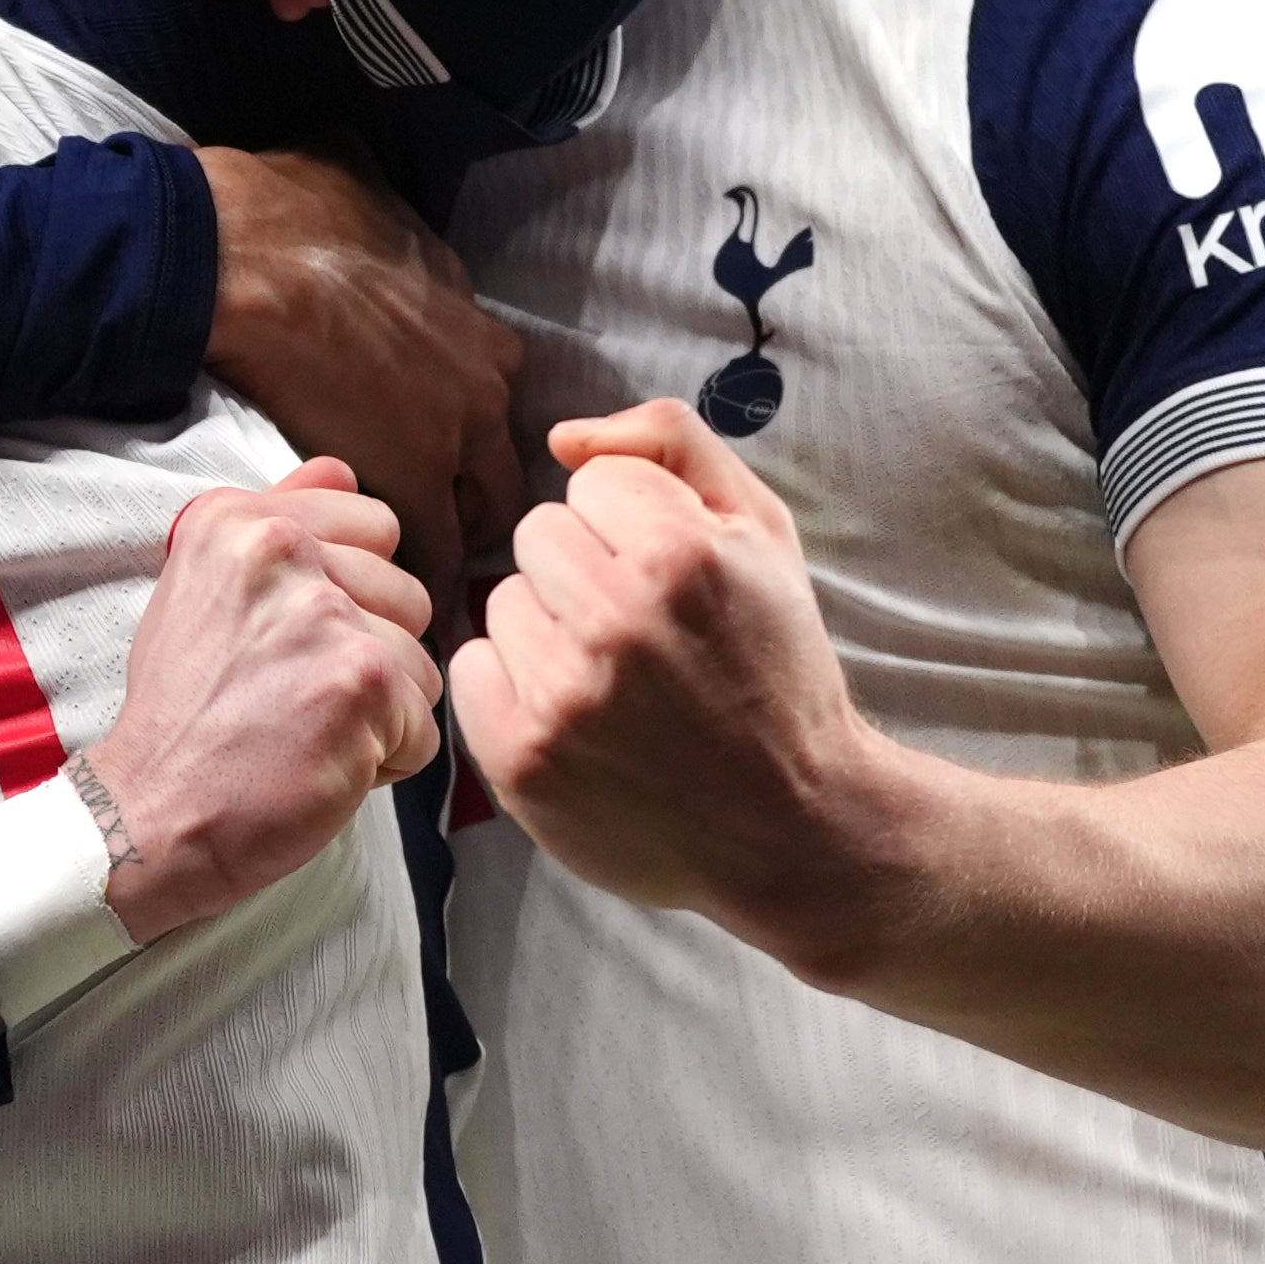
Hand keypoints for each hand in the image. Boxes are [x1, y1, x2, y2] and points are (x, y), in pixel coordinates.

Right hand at [71, 467, 442, 942]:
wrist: (148, 813)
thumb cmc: (179, 714)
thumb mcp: (202, 592)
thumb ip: (278, 521)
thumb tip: (342, 468)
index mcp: (240, 520)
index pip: (374, 526)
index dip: (350, 597)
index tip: (291, 641)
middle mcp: (283, 551)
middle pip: (407, 596)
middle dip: (369, 657)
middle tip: (292, 697)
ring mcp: (327, 615)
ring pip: (421, 664)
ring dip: (378, 714)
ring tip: (304, 732)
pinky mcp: (363, 684)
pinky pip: (424, 727)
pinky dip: (384, 765)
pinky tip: (318, 767)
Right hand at [199, 144, 521, 605]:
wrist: (242, 256)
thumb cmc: (290, 210)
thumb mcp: (373, 193)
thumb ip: (392, 228)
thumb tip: (364, 189)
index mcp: (479, 324)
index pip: (496, 402)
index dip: (466, 437)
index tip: (437, 462)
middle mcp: (487, 381)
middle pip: (509, 470)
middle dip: (478, 505)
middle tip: (438, 538)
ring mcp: (456, 433)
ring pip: (482, 521)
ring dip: (454, 551)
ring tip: (420, 589)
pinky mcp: (410, 478)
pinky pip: (436, 560)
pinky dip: (423, 587)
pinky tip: (406, 616)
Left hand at [449, 398, 912, 952]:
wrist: (792, 825)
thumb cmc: (775, 665)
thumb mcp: (762, 530)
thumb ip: (671, 444)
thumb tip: (562, 438)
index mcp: (680, 554)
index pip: (590, 483)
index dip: (635, 529)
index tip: (675, 583)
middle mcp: (617, 622)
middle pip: (538, 535)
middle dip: (586, 573)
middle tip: (645, 636)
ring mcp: (565, 696)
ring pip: (502, 601)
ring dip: (548, 631)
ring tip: (616, 682)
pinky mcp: (522, 759)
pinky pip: (471, 670)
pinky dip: (512, 689)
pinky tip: (576, 720)